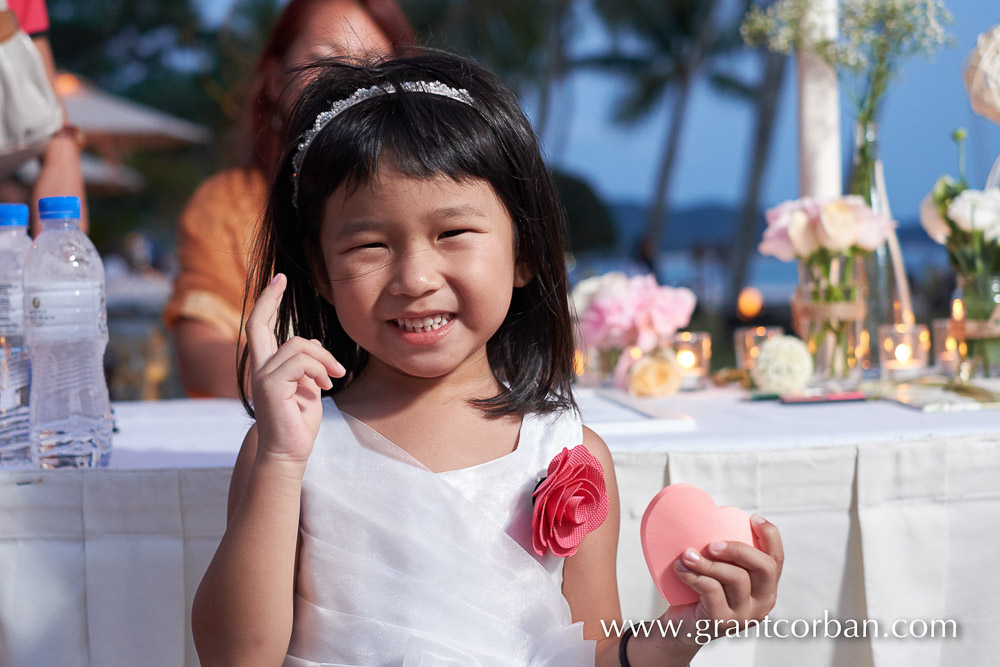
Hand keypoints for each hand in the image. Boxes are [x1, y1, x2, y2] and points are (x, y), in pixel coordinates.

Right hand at [245, 274, 345, 464]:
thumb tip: (315, 343)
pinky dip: (319, 369)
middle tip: (282, 278)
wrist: (289, 452)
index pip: (261, 328)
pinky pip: (301, 362)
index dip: (267, 303)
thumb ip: (308, 365)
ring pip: (298, 344)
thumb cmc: (298, 423)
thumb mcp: (309, 387)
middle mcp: (259, 368)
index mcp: (267, 367)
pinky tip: (327, 385)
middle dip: (269, 298)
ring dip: (324, 358)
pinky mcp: (270, 387)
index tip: (278, 282)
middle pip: (257, 324)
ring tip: (335, 377)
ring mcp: (262, 377)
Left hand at [660, 515, 783, 646]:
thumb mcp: (719, 574)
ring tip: (686, 554)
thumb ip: (724, 554)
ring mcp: (744, 615)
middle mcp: (762, 603)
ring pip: (736, 578)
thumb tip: (708, 512)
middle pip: (765, 568)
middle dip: (739, 549)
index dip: (770, 536)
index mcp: (765, 588)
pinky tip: (680, 568)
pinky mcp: (723, 622)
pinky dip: (694, 576)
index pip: (777, 559)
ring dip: (708, 562)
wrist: (681, 628)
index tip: (752, 518)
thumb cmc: (701, 593)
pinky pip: (711, 591)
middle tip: (712, 543)